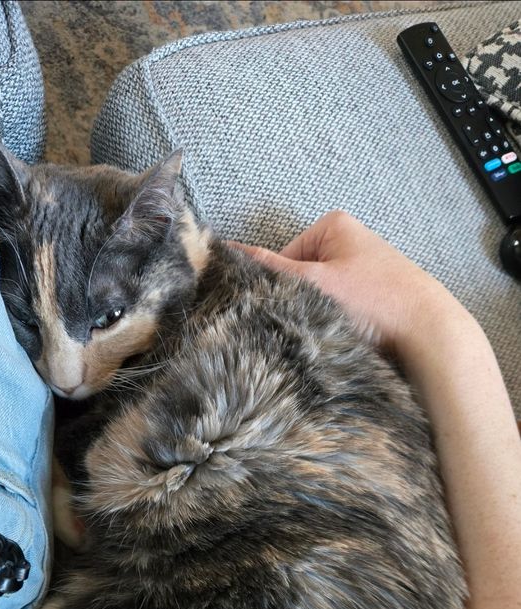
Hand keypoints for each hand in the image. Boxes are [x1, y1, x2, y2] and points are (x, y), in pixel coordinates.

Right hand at [234, 211, 472, 357]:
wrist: (429, 333)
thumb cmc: (377, 301)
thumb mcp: (317, 283)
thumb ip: (272, 270)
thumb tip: (229, 250)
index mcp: (334, 225)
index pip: (283, 257)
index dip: (280, 286)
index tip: (288, 307)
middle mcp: (350, 241)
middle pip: (302, 277)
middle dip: (303, 302)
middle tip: (316, 321)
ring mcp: (364, 269)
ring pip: (322, 296)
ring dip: (322, 316)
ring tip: (340, 328)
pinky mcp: (375, 296)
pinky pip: (342, 308)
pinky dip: (341, 322)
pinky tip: (353, 333)